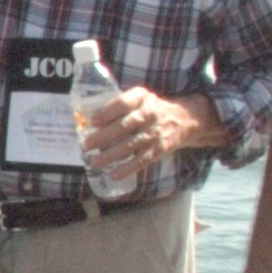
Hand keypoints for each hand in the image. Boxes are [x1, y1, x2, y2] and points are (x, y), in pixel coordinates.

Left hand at [83, 88, 209, 187]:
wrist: (184, 119)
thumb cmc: (151, 108)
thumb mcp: (139, 98)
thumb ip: (118, 105)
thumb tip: (87, 119)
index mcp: (141, 97)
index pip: (123, 103)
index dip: (108, 112)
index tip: (93, 122)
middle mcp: (149, 113)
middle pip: (126, 126)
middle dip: (105, 136)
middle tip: (87, 144)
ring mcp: (155, 132)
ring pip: (131, 145)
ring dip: (111, 155)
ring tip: (94, 162)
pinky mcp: (160, 149)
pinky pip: (142, 160)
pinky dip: (127, 168)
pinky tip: (113, 174)